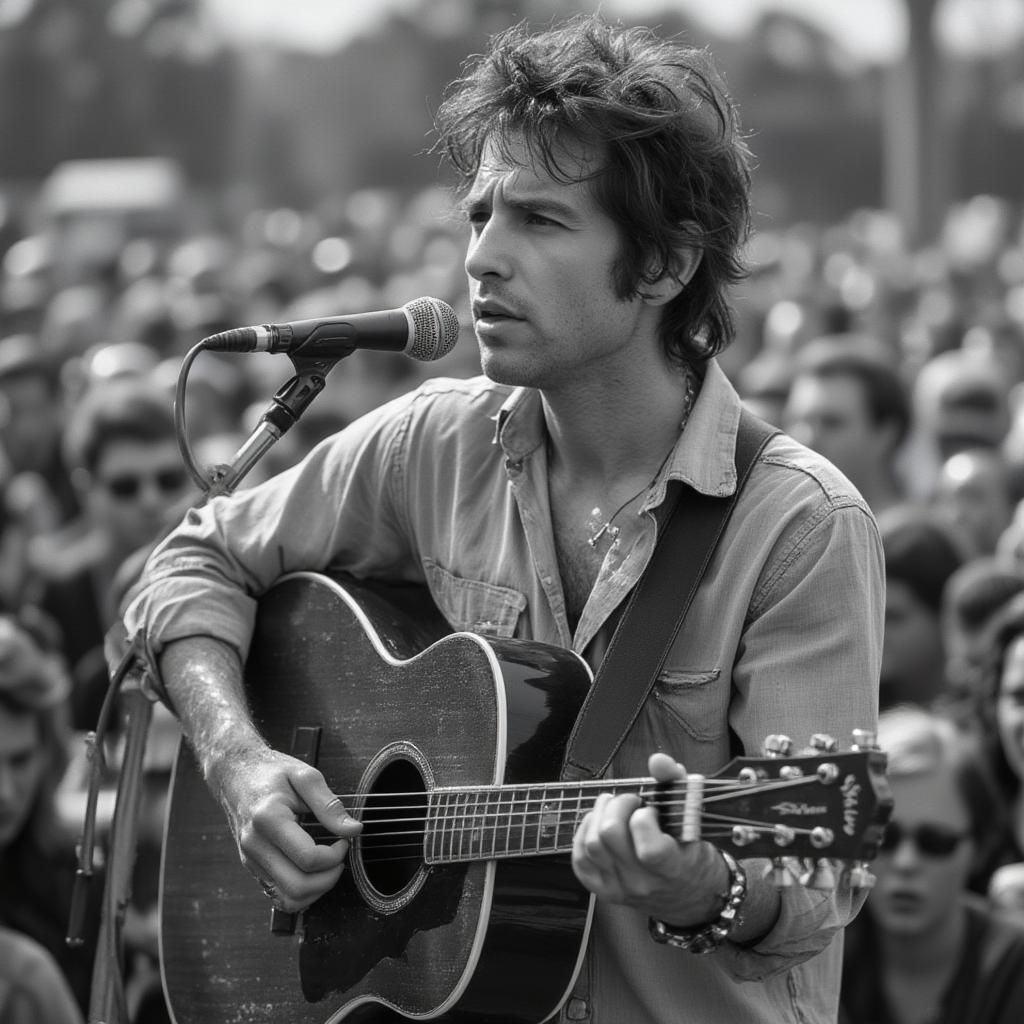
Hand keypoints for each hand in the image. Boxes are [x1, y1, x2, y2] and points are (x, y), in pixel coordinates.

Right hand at [211, 747, 362, 911]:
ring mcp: (250, 859)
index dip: (335, 855)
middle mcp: (255, 845)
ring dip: (316, 890)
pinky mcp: (251, 867)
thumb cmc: (270, 772)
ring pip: (288, 899)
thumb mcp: (304, 775)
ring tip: (328, 866)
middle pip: (298, 886)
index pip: (308, 858)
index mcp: (269, 819)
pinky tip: (312, 871)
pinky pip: (278, 896)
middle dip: (329, 878)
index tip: (344, 840)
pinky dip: (301, 892)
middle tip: (339, 856)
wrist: (234, 774)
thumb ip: (329, 804)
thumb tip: (353, 829)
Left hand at [571, 752, 727, 924]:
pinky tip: (599, 823)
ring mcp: (620, 888)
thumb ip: (675, 785)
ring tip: (614, 807)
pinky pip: (580, 858)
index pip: (650, 849)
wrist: (687, 895)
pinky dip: (586, 833)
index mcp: (672, 869)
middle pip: (610, 836)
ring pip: (592, 844)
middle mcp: (643, 883)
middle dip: (618, 806)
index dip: (644, 819)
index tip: (651, 811)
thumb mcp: (692, 820)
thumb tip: (658, 761)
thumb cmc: (689, 852)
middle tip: (631, 801)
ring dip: (599, 814)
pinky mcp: (602, 889)